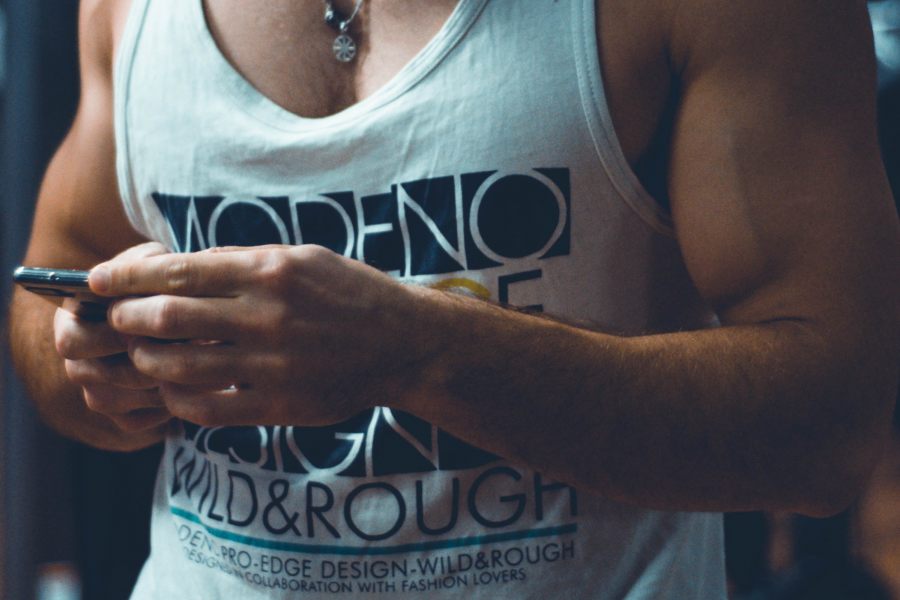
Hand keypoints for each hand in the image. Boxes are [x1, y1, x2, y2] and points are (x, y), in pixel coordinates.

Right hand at [55, 242, 174, 431]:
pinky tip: (193, 384)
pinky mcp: (123, 417)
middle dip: (137, 363)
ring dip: (156, 384)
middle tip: (179, 351)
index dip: (110, 337)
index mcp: (71, 322)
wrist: (173, 313)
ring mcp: (98, 392)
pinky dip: (165, 406)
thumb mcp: (151, 262)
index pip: (72, 340)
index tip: (146, 328)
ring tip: (198, 365)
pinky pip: (138, 421)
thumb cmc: (158, 283)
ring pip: (116, 401)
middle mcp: (77, 362)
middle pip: (91, 376)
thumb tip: (137, 277)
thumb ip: (143, 268)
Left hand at [91, 244, 430, 426]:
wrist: (405, 344)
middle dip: (125, 317)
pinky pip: (207, 408)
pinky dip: (177, 398)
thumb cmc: (352, 293)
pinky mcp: (279, 404)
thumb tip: (182, 269)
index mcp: (271, 270)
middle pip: (166, 318)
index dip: (126, 277)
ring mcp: (272, 364)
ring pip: (178, 366)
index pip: (178, 271)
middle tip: (113, 318)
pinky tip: (173, 387)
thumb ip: (243, 262)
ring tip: (140, 352)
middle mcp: (267, 315)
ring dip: (145, 359)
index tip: (96, 281)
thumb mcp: (304, 257)